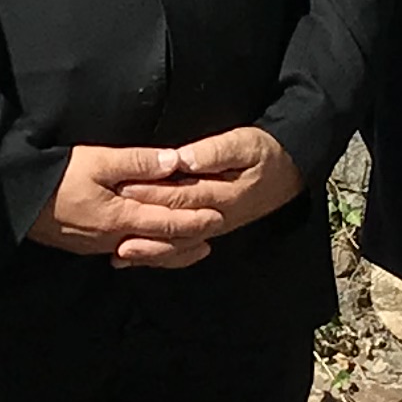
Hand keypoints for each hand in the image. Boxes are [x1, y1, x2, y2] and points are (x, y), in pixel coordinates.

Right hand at [31, 142, 222, 269]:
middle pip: (162, 245)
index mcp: (123, 217)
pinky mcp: (85, 246)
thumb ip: (138, 162)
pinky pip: (125, 253)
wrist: (16, 200)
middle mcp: (115, 238)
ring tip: (191, 249)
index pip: (170, 222)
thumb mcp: (98, 160)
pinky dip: (146, 252)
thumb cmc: (56, 176)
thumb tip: (175, 161)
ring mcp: (99, 245)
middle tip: (213, 237)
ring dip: (170, 251)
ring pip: (145, 253)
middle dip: (189, 241)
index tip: (219, 217)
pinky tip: (147, 249)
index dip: (196, 220)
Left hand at [111, 125, 302, 242]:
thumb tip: (182, 160)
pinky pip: (183, 247)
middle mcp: (217, 217)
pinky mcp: (210, 230)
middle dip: (142, 226)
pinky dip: (161, 255)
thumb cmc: (265, 152)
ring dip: (150, 251)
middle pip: (174, 224)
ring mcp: (214, 228)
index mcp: (223, 194)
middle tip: (110, 227)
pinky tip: (138, 258)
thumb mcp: (244, 143)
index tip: (123, 188)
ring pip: (178, 245)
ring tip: (119, 255)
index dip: (151, 193)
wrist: (290, 172)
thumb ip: (213, 153)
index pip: (180, 195)